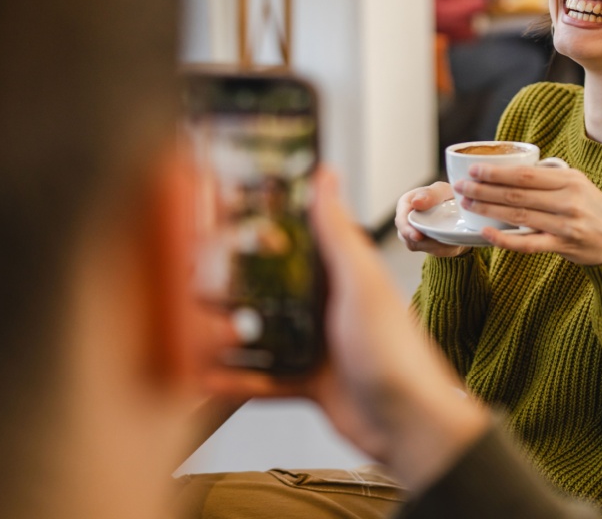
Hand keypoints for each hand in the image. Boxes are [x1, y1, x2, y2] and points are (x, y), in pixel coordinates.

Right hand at [200, 167, 487, 489]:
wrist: (408, 425)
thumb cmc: (397, 353)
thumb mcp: (361, 283)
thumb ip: (338, 234)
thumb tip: (326, 176)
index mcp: (345, 274)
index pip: (301, 239)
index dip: (267, 224)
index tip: (226, 210)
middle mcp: (330, 305)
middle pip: (276, 285)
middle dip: (237, 281)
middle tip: (193, 271)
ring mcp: (320, 344)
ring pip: (265, 330)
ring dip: (231, 330)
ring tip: (192, 323)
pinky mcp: (311, 381)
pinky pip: (266, 377)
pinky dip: (238, 378)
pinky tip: (208, 376)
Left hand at [453, 163, 601, 265]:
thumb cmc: (595, 209)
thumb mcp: (579, 184)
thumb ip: (551, 177)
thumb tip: (514, 169)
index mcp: (570, 180)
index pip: (526, 175)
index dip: (497, 172)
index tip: (474, 170)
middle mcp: (569, 200)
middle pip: (517, 194)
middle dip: (484, 190)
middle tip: (461, 187)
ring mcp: (566, 225)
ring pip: (519, 216)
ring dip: (488, 210)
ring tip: (467, 205)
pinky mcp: (564, 246)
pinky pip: (529, 244)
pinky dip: (505, 240)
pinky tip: (486, 233)